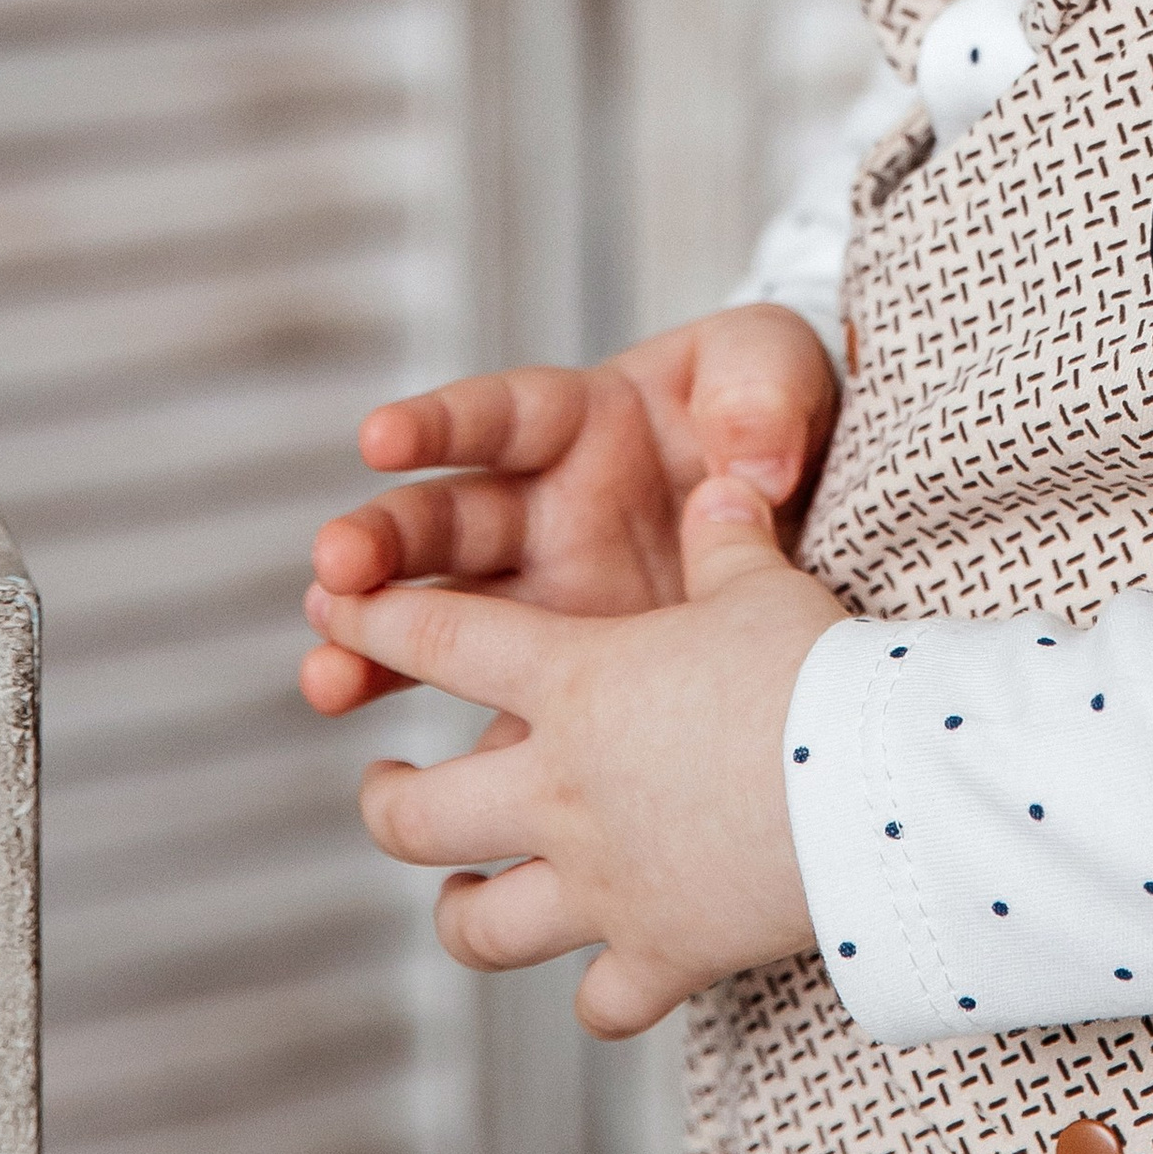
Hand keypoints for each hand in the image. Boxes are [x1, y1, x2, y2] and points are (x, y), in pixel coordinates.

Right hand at [300, 306, 838, 716]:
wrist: (824, 514)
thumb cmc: (780, 419)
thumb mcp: (777, 371)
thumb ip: (762, 394)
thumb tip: (752, 466)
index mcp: (579, 426)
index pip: (499, 417)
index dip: (439, 423)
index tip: (379, 438)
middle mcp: (542, 514)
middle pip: (444, 523)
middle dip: (381, 541)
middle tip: (334, 568)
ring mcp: (548, 605)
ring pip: (442, 625)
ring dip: (377, 647)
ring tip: (327, 676)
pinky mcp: (571, 685)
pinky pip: (503, 718)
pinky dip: (462, 751)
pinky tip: (413, 781)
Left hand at [314, 476, 846, 1037]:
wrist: (878, 787)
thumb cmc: (816, 668)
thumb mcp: (765, 583)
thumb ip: (728, 538)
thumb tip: (722, 486)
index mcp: (573, 682)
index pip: (439, 640)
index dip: (375, 619)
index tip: (334, 611)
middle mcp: (561, 791)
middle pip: (416, 816)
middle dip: (384, 801)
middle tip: (385, 784)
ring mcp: (601, 884)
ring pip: (479, 926)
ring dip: (459, 911)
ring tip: (460, 894)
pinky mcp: (661, 954)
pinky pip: (601, 1001)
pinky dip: (598, 992)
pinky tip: (603, 977)